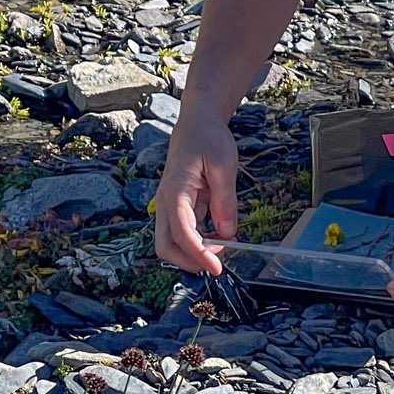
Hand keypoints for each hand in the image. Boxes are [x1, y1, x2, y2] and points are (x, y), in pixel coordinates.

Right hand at [154, 114, 239, 274]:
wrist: (196, 124)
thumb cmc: (208, 139)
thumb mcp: (223, 166)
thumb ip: (225, 201)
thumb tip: (227, 233)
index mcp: (175, 191)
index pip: (181, 233)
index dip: (198, 254)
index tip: (216, 268)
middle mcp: (166, 203)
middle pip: (165, 246)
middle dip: (189, 261)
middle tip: (218, 264)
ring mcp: (170, 207)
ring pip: (171, 242)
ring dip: (194, 253)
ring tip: (224, 246)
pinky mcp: (178, 208)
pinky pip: (183, 233)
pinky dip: (199, 242)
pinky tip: (220, 236)